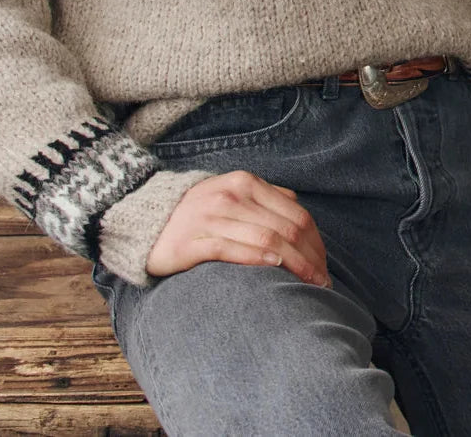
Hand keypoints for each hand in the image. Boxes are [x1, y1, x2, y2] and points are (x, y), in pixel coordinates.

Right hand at [145, 169, 331, 287]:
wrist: (146, 219)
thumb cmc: (197, 212)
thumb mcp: (231, 193)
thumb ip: (264, 198)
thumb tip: (298, 209)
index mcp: (245, 182)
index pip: (297, 213)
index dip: (317, 243)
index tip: (325, 266)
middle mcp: (231, 195)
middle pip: (288, 229)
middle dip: (312, 259)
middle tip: (323, 283)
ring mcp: (212, 217)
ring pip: (268, 241)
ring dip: (295, 266)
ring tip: (310, 287)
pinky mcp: (193, 241)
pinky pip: (234, 250)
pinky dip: (260, 260)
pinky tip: (276, 271)